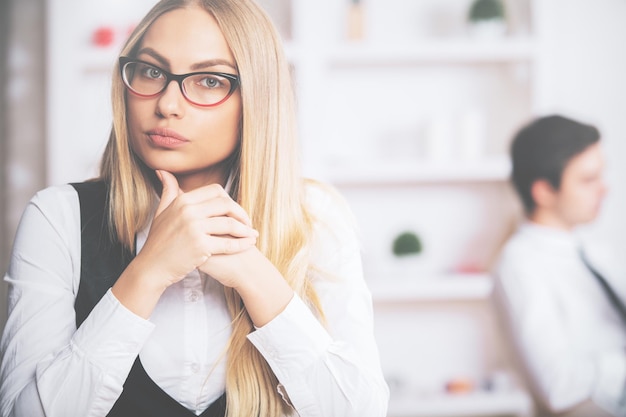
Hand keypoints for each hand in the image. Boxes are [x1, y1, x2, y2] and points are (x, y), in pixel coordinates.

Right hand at [136, 170, 257, 286]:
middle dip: (241, 213)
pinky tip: (248, 245)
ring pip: (230, 224)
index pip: (215, 190)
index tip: (235, 210)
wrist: (151, 267)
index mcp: (182, 201)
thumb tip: (163, 171)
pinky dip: (241, 244)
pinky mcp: (200, 246)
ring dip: (245, 230)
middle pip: (226, 204)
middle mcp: (188, 211)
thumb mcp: (161, 212)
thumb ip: (168, 191)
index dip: (230, 199)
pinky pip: (228, 243)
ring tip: (252, 235)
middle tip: (248, 223)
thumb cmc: (158, 241)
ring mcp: (194, 229)